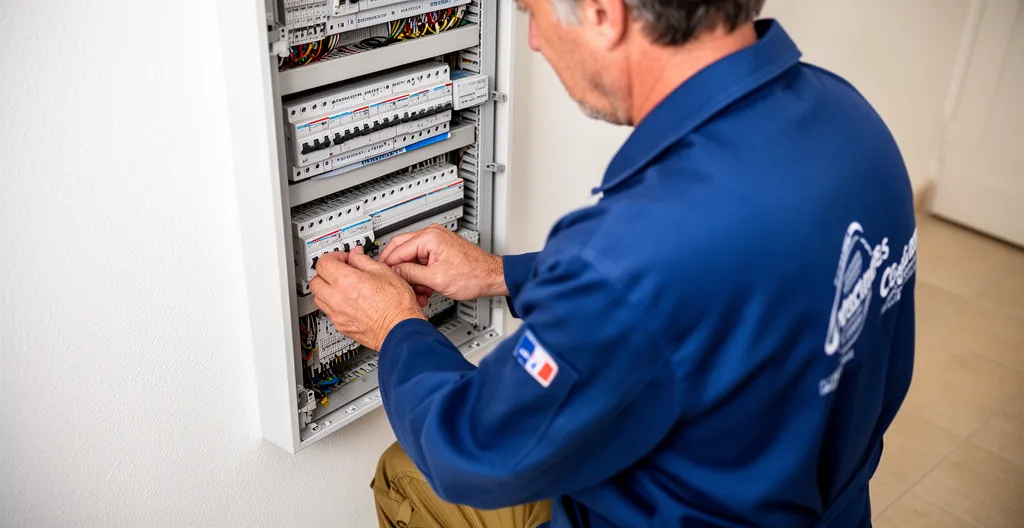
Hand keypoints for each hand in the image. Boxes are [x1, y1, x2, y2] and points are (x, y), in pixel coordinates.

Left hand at [309, 246, 425, 350]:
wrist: (401, 330)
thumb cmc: (397, 305)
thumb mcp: (385, 272)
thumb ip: (364, 261)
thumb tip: (356, 255)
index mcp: (346, 280)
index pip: (323, 262)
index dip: (333, 256)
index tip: (344, 258)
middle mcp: (337, 298)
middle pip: (315, 280)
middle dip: (325, 272)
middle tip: (340, 270)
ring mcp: (337, 314)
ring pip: (318, 297)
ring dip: (326, 289)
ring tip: (342, 286)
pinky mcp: (341, 326)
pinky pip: (328, 312)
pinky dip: (333, 304)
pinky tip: (348, 301)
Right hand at [378, 224, 506, 301]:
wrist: (490, 277)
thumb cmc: (472, 276)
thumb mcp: (436, 279)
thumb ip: (411, 273)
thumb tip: (394, 271)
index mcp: (430, 237)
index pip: (397, 249)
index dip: (388, 265)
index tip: (382, 276)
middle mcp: (432, 234)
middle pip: (401, 249)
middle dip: (398, 269)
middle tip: (392, 282)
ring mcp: (436, 241)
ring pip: (411, 257)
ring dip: (410, 274)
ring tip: (415, 290)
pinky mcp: (440, 249)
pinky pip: (421, 260)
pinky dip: (420, 273)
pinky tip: (423, 287)